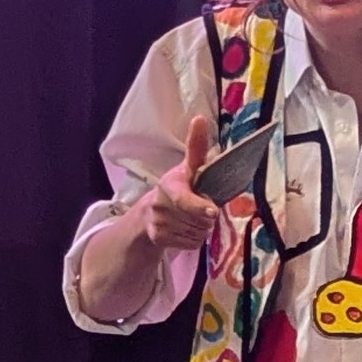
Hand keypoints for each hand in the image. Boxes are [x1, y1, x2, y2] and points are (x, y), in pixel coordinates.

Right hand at [142, 115, 218, 249]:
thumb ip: (196, 147)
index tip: (212, 211)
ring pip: (198, 232)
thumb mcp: (187, 167)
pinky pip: (192, 243)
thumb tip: (200, 118)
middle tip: (201, 207)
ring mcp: (158, 223)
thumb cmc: (178, 186)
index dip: (198, 205)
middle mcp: (160, 203)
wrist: (149, 214)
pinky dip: (194, 238)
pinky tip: (185, 229)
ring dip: (201, 227)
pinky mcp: (159, 239)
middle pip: (201, 218)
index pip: (184, 198)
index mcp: (169, 184)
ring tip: (191, 217)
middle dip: (206, 215)